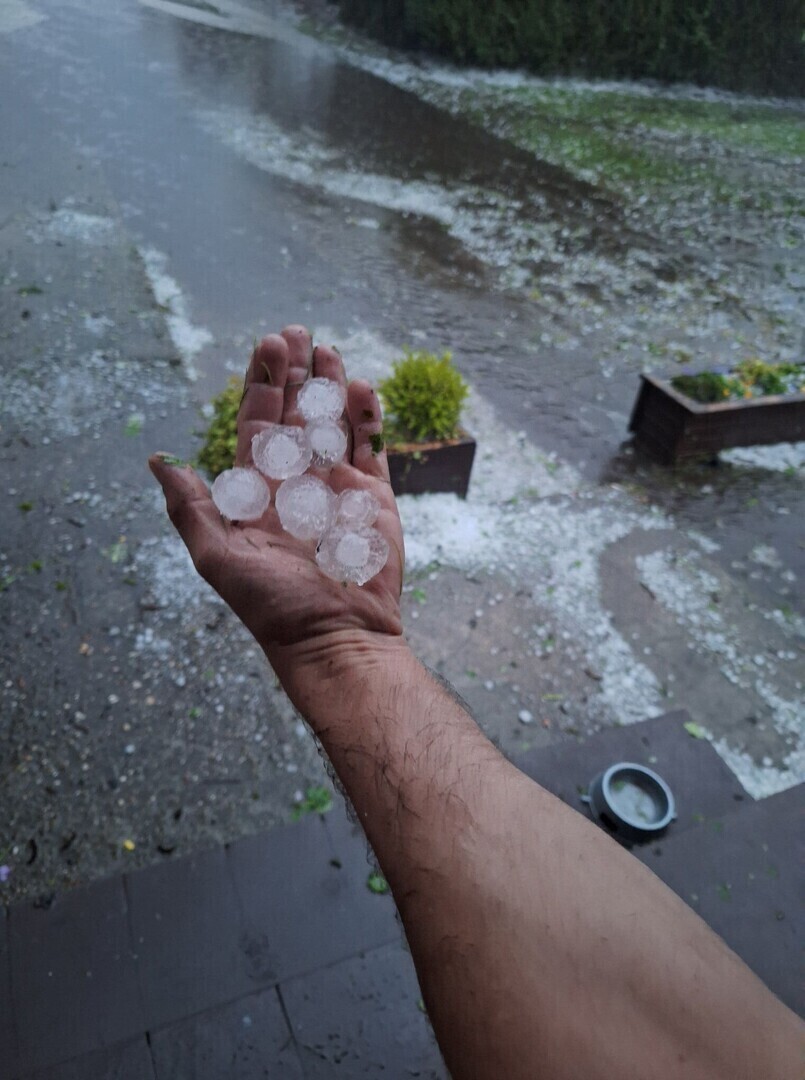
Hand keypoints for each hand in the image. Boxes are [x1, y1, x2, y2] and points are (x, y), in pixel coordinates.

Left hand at [149, 326, 404, 671]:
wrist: (336, 638)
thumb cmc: (274, 606)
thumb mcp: (219, 558)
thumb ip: (191, 509)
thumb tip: (158, 461)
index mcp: (259, 492)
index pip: (257, 424)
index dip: (261, 384)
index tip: (268, 346)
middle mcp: (297, 484)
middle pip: (295, 415)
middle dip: (295, 374)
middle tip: (296, 332)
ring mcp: (338, 488)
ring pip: (333, 425)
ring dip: (330, 387)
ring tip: (329, 349)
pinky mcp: (375, 501)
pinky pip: (372, 450)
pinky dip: (368, 420)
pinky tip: (362, 388)